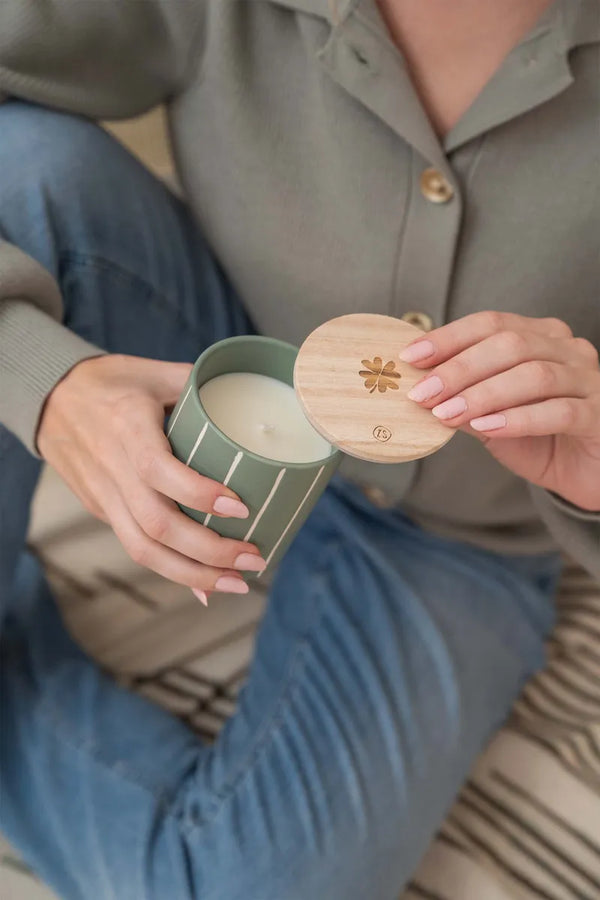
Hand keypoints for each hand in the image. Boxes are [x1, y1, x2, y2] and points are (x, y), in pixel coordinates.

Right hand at [37, 355, 265, 602]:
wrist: (51, 398)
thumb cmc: (114, 381)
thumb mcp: (156, 372)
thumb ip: (201, 390)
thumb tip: (251, 408)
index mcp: (126, 426)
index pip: (158, 468)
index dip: (198, 494)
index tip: (241, 507)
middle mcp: (112, 466)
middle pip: (156, 524)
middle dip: (209, 551)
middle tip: (254, 558)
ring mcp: (103, 494)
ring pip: (142, 548)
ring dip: (193, 574)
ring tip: (237, 583)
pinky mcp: (101, 510)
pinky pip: (135, 547)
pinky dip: (172, 571)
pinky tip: (204, 586)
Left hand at [400, 312, 599, 510]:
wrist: (587, 475)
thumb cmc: (540, 440)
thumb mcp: (492, 416)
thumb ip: (463, 398)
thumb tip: (419, 389)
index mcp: (541, 337)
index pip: (491, 324)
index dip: (449, 338)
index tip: (411, 357)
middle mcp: (568, 350)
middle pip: (510, 345)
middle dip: (459, 369)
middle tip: (423, 393)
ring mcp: (589, 380)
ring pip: (533, 375)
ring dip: (483, 394)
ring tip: (447, 413)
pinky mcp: (599, 415)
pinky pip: (559, 411)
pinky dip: (518, 419)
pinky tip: (487, 428)